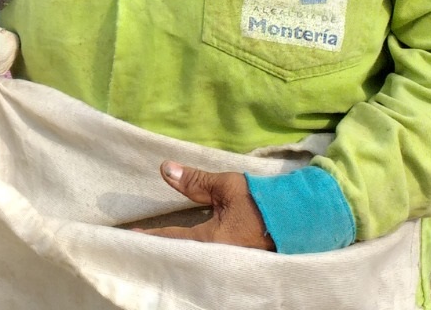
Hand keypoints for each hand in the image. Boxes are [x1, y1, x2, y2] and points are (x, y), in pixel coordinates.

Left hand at [135, 161, 274, 249]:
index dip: (151, 236)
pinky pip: (208, 257)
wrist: (299, 216)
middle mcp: (219, 256)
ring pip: (194, 257)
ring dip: (176, 250)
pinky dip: (192, 252)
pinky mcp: (237, 259)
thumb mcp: (227, 185)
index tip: (131, 235)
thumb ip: (195, 180)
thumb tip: (164, 169)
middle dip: (161, 248)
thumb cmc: (262, 200)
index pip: (174, 238)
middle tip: (139, 243)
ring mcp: (229, 260)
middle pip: (182, 254)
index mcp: (214, 240)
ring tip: (156, 246)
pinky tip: (184, 249)